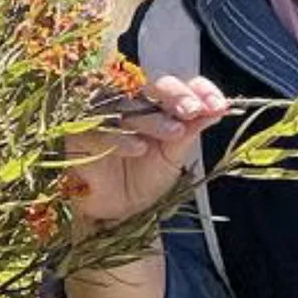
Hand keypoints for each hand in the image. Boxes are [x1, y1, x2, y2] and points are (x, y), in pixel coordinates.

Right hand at [65, 75, 228, 235]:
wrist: (113, 211)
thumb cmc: (143, 180)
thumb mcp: (172, 157)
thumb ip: (189, 131)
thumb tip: (217, 109)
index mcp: (157, 105)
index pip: (178, 85)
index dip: (198, 90)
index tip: (218, 105)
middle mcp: (131, 103)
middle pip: (152, 85)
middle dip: (176, 96)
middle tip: (194, 111)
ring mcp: (104, 114)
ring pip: (128, 105)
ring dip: (153, 118)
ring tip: (175, 133)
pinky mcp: (79, 132)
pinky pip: (99, 129)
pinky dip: (120, 138)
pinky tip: (138, 149)